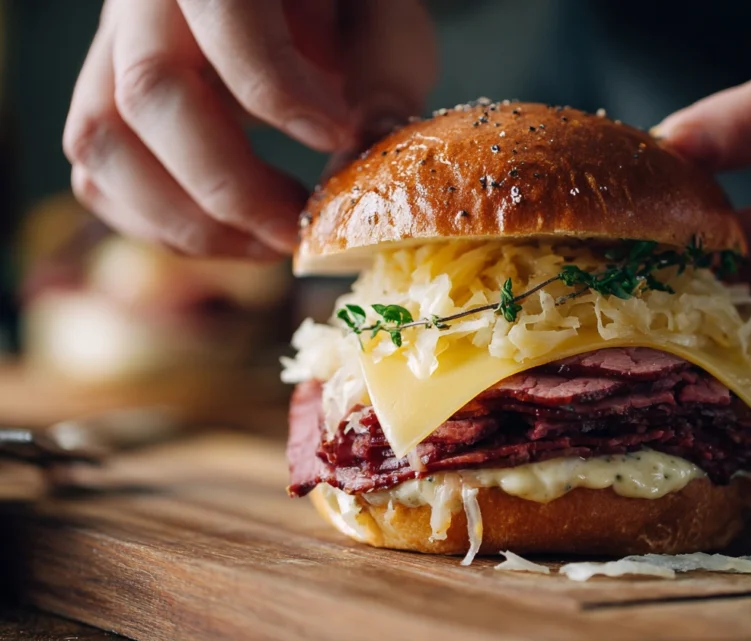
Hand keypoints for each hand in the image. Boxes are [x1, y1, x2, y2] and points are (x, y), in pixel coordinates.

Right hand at [64, 0, 435, 258]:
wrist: (298, 8)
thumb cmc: (342, 8)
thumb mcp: (383, 17)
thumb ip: (384, 68)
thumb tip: (370, 139)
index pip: (221, 14)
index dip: (275, 87)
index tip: (337, 137)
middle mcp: (146, 5)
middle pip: (147, 92)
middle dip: (229, 184)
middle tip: (299, 225)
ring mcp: (114, 58)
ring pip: (102, 145)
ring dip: (186, 220)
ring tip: (270, 241)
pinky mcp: (110, 110)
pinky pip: (100, 179)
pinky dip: (160, 226)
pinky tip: (235, 237)